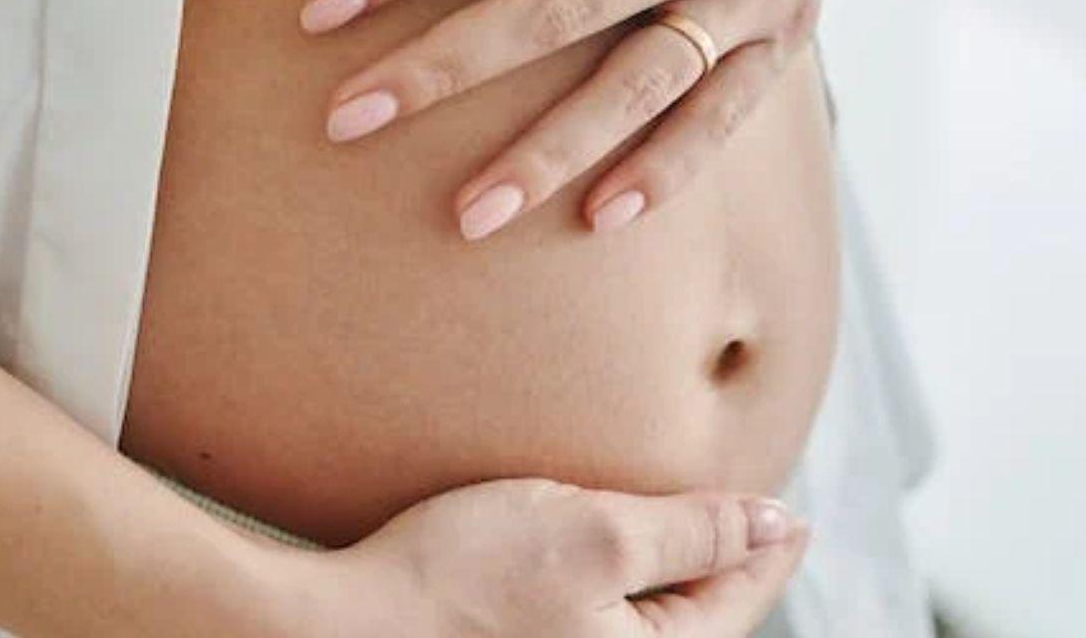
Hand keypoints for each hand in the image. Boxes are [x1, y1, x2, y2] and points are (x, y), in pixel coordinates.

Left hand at [299, 0, 884, 238]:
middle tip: (347, 120)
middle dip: (442, 70)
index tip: (323, 8)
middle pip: (552, 13)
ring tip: (465, 218)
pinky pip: (720, 119)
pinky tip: (598, 220)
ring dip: (545, 157)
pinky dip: (664, 171)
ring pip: (632, 88)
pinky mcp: (783, 39)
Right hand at [306, 478, 807, 636]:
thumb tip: (775, 522)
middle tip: (758, 512)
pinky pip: (610, 624)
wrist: (345, 626)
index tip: (795, 512)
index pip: (740, 599)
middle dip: (732, 561)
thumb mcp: (591, 536)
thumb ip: (690, 531)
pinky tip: (616, 558)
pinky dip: (628, 585)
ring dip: (678, 570)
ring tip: (696, 528)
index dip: (770, 545)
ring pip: (655, 618)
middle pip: (703, 615)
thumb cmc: (460, 580)